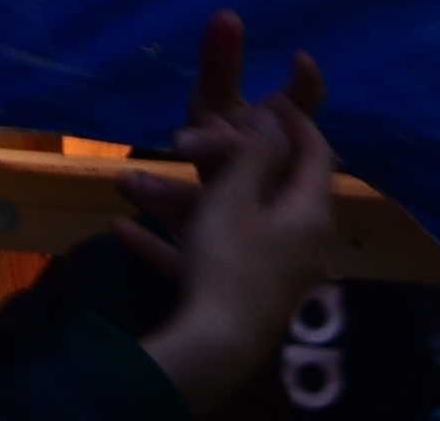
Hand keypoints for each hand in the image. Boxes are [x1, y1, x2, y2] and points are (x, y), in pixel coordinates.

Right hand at [119, 11, 337, 404]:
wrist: (219, 347)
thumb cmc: (230, 259)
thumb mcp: (236, 194)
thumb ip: (253, 153)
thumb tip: (271, 120)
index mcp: (309, 212)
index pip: (316, 153)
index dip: (294, 119)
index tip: (267, 93)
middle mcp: (299, 241)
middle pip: (265, 187)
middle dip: (218, 159)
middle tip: (186, 136)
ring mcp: (270, 273)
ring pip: (225, 223)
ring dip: (178, 200)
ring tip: (129, 185)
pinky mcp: (240, 297)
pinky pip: (204, 258)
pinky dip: (170, 242)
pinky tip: (123, 231)